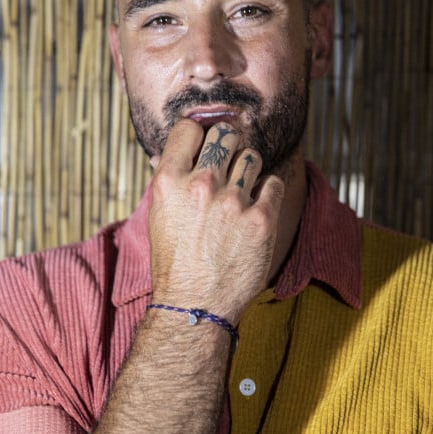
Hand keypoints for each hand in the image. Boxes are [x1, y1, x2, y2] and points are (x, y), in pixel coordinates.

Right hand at [148, 119, 284, 322]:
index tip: (203, 147)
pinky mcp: (261, 219)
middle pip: (225, 134)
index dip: (198, 135)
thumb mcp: (159, 217)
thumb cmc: (175, 263)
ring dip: (249, 169)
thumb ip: (168, 181)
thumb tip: (166, 153)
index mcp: (170, 182)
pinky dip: (268, 192)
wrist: (195, 306)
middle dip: (228, 145)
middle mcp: (201, 186)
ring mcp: (233, 201)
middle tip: (228, 164)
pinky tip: (257, 208)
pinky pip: (273, 183)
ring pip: (252, 156)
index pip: (189, 128)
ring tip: (242, 191)